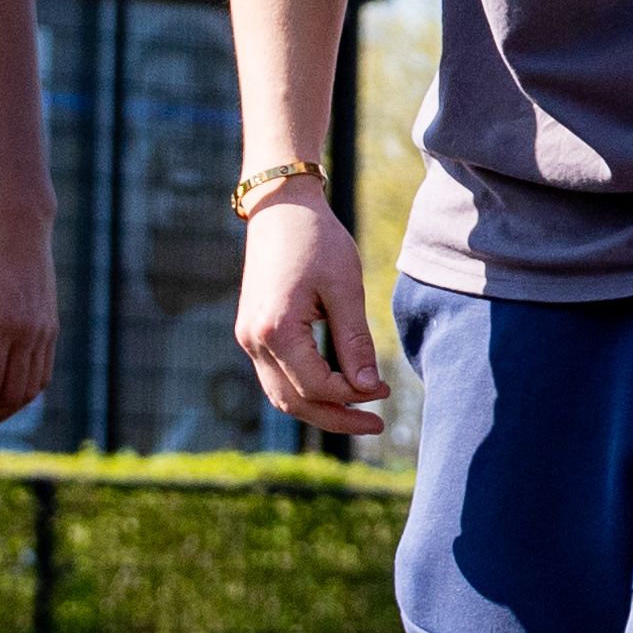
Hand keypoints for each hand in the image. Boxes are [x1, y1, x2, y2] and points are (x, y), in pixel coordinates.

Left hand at [0, 209, 59, 441]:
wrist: (22, 227)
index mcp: (4, 326)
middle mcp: (30, 334)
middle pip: (10, 394)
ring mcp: (45, 333)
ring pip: (30, 389)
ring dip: (7, 410)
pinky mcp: (52, 329)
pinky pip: (43, 374)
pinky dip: (26, 393)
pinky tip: (7, 395)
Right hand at [235, 195, 384, 438]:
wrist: (281, 208)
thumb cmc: (316, 240)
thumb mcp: (345, 288)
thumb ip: (355, 341)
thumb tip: (369, 388)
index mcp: (276, 329)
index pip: (317, 386)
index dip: (353, 395)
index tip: (385, 388)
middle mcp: (253, 341)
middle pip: (294, 402)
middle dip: (337, 419)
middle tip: (376, 424)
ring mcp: (248, 339)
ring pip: (281, 396)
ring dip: (319, 410)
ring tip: (359, 415)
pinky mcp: (251, 334)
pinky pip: (275, 378)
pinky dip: (304, 392)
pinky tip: (335, 392)